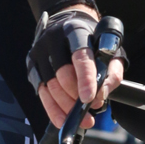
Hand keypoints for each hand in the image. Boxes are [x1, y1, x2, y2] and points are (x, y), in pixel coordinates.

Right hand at [27, 9, 124, 127]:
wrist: (67, 24)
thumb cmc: (91, 40)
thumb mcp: (110, 48)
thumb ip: (112, 70)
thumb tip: (103, 93)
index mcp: (75, 31)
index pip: (80, 57)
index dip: (85, 80)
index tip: (90, 99)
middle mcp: (53, 40)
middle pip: (63, 76)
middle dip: (77, 98)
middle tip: (92, 108)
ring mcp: (39, 53)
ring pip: (51, 87)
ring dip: (66, 107)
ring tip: (82, 118)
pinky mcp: (32, 66)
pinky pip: (41, 94)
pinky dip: (53, 110)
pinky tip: (63, 119)